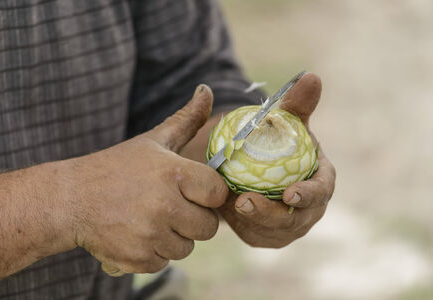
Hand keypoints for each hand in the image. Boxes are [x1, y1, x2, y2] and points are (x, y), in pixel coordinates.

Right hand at [65, 85, 228, 274]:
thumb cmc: (117, 167)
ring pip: (187, 247)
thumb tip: (207, 90)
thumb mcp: (153, 141)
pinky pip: (164, 262)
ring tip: (150, 218)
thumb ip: (186, 119)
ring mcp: (150, 235)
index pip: (218, 193)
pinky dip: (154, 252)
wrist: (70, 199)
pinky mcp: (137, 259)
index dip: (208, 193)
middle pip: (209, 227)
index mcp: (174, 174)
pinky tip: (137, 234)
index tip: (194, 190)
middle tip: (170, 205)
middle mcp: (165, 206)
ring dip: (174, 236)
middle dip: (193, 217)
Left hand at [218, 73, 335, 247]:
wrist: (257, 162)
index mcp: (320, 181)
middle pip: (296, 220)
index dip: (309, 195)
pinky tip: (221, 209)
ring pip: (271, 232)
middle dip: (271, 215)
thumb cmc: (276, 141)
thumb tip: (311, 76)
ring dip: (250, 222)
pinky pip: (253, 235)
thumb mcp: (283, 122)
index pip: (322, 192)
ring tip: (225, 205)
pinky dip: (238, 225)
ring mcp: (288, 225)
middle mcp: (308, 208)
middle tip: (243, 202)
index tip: (289, 193)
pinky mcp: (266, 234)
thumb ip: (296, 104)